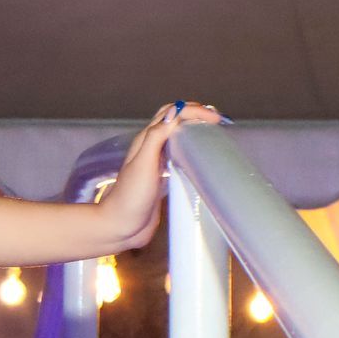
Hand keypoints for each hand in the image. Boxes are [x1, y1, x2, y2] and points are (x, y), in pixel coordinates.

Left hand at [99, 100, 231, 248]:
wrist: (121, 226)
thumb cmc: (130, 196)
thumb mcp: (143, 163)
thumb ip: (156, 137)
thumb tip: (174, 112)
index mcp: (145, 140)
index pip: (171, 113)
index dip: (194, 111)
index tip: (216, 119)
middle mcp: (150, 148)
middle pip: (173, 120)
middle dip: (194, 113)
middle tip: (217, 119)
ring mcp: (156, 162)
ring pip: (175, 136)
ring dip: (193, 128)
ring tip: (213, 131)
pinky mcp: (162, 178)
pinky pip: (178, 155)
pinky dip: (191, 148)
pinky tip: (201, 157)